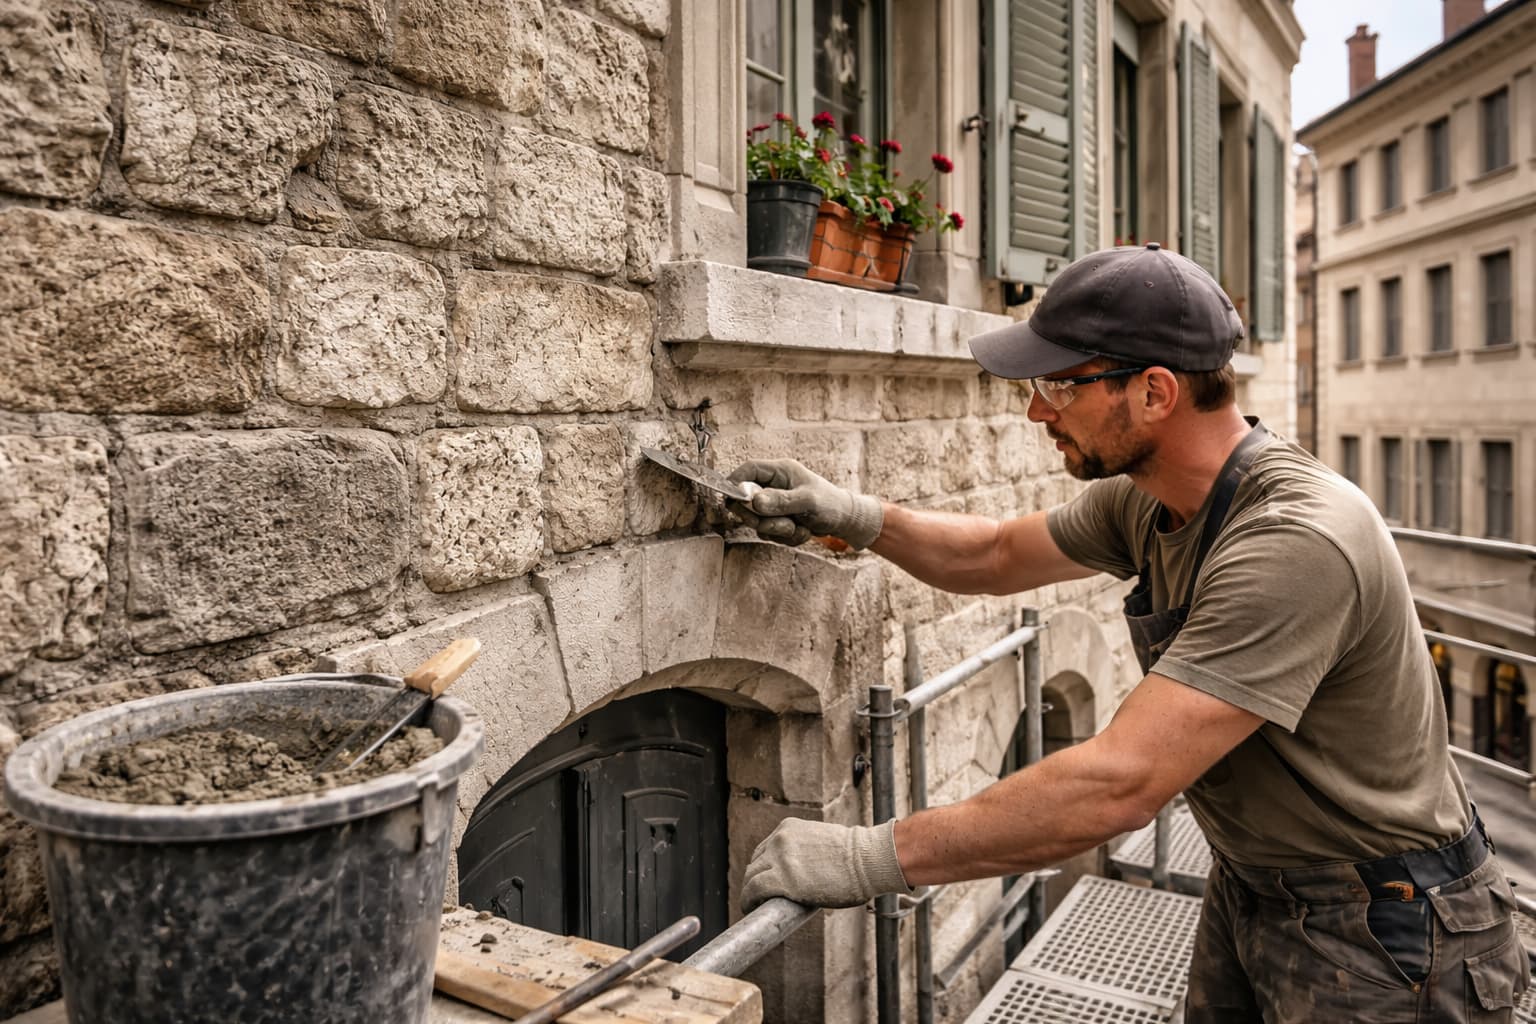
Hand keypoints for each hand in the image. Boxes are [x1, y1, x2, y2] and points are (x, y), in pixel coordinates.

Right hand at [727, 459, 883, 548]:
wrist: (844, 521)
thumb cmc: (830, 504)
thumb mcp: (808, 501)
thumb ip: (781, 501)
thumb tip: (754, 501)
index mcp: (780, 471)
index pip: (748, 470)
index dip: (735, 482)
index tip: (730, 499)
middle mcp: (773, 486)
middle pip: (746, 500)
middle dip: (761, 518)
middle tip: (781, 524)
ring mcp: (774, 504)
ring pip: (758, 521)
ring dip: (778, 530)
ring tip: (799, 527)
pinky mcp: (776, 520)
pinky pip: (769, 533)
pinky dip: (785, 538)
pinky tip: (802, 532)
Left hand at [740, 818, 911, 911]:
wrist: (867, 860)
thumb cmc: (856, 857)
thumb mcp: (823, 843)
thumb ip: (806, 852)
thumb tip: (804, 873)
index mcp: (789, 828)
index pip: (766, 849)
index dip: (763, 867)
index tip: (764, 879)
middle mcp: (780, 839)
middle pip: (756, 862)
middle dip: (755, 879)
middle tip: (759, 896)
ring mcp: (779, 858)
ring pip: (751, 876)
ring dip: (750, 891)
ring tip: (753, 904)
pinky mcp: (781, 878)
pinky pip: (754, 890)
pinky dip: (748, 899)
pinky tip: (749, 908)